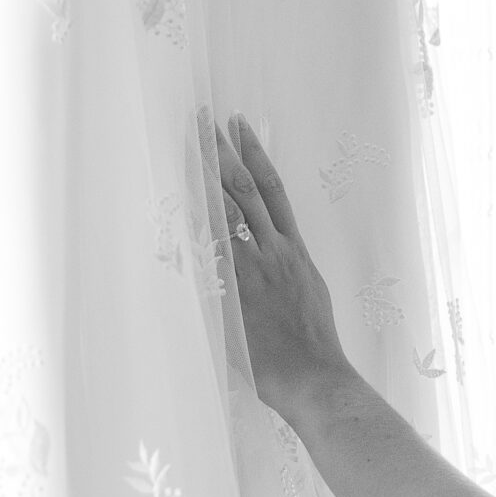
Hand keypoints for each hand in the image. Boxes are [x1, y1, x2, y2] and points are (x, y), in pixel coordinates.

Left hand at [215, 113, 351, 429]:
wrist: (316, 377)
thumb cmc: (314, 347)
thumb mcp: (309, 294)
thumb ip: (287, 271)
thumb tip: (271, 259)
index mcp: (294, 251)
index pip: (272, 190)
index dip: (255, 155)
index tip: (240, 126)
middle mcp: (275, 252)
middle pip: (245, 190)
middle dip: (224, 152)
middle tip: (205, 119)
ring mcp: (254, 270)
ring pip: (228, 212)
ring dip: (208, 176)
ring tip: (192, 143)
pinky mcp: (236, 292)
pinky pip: (212, 251)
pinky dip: (195, 225)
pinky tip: (179, 201)